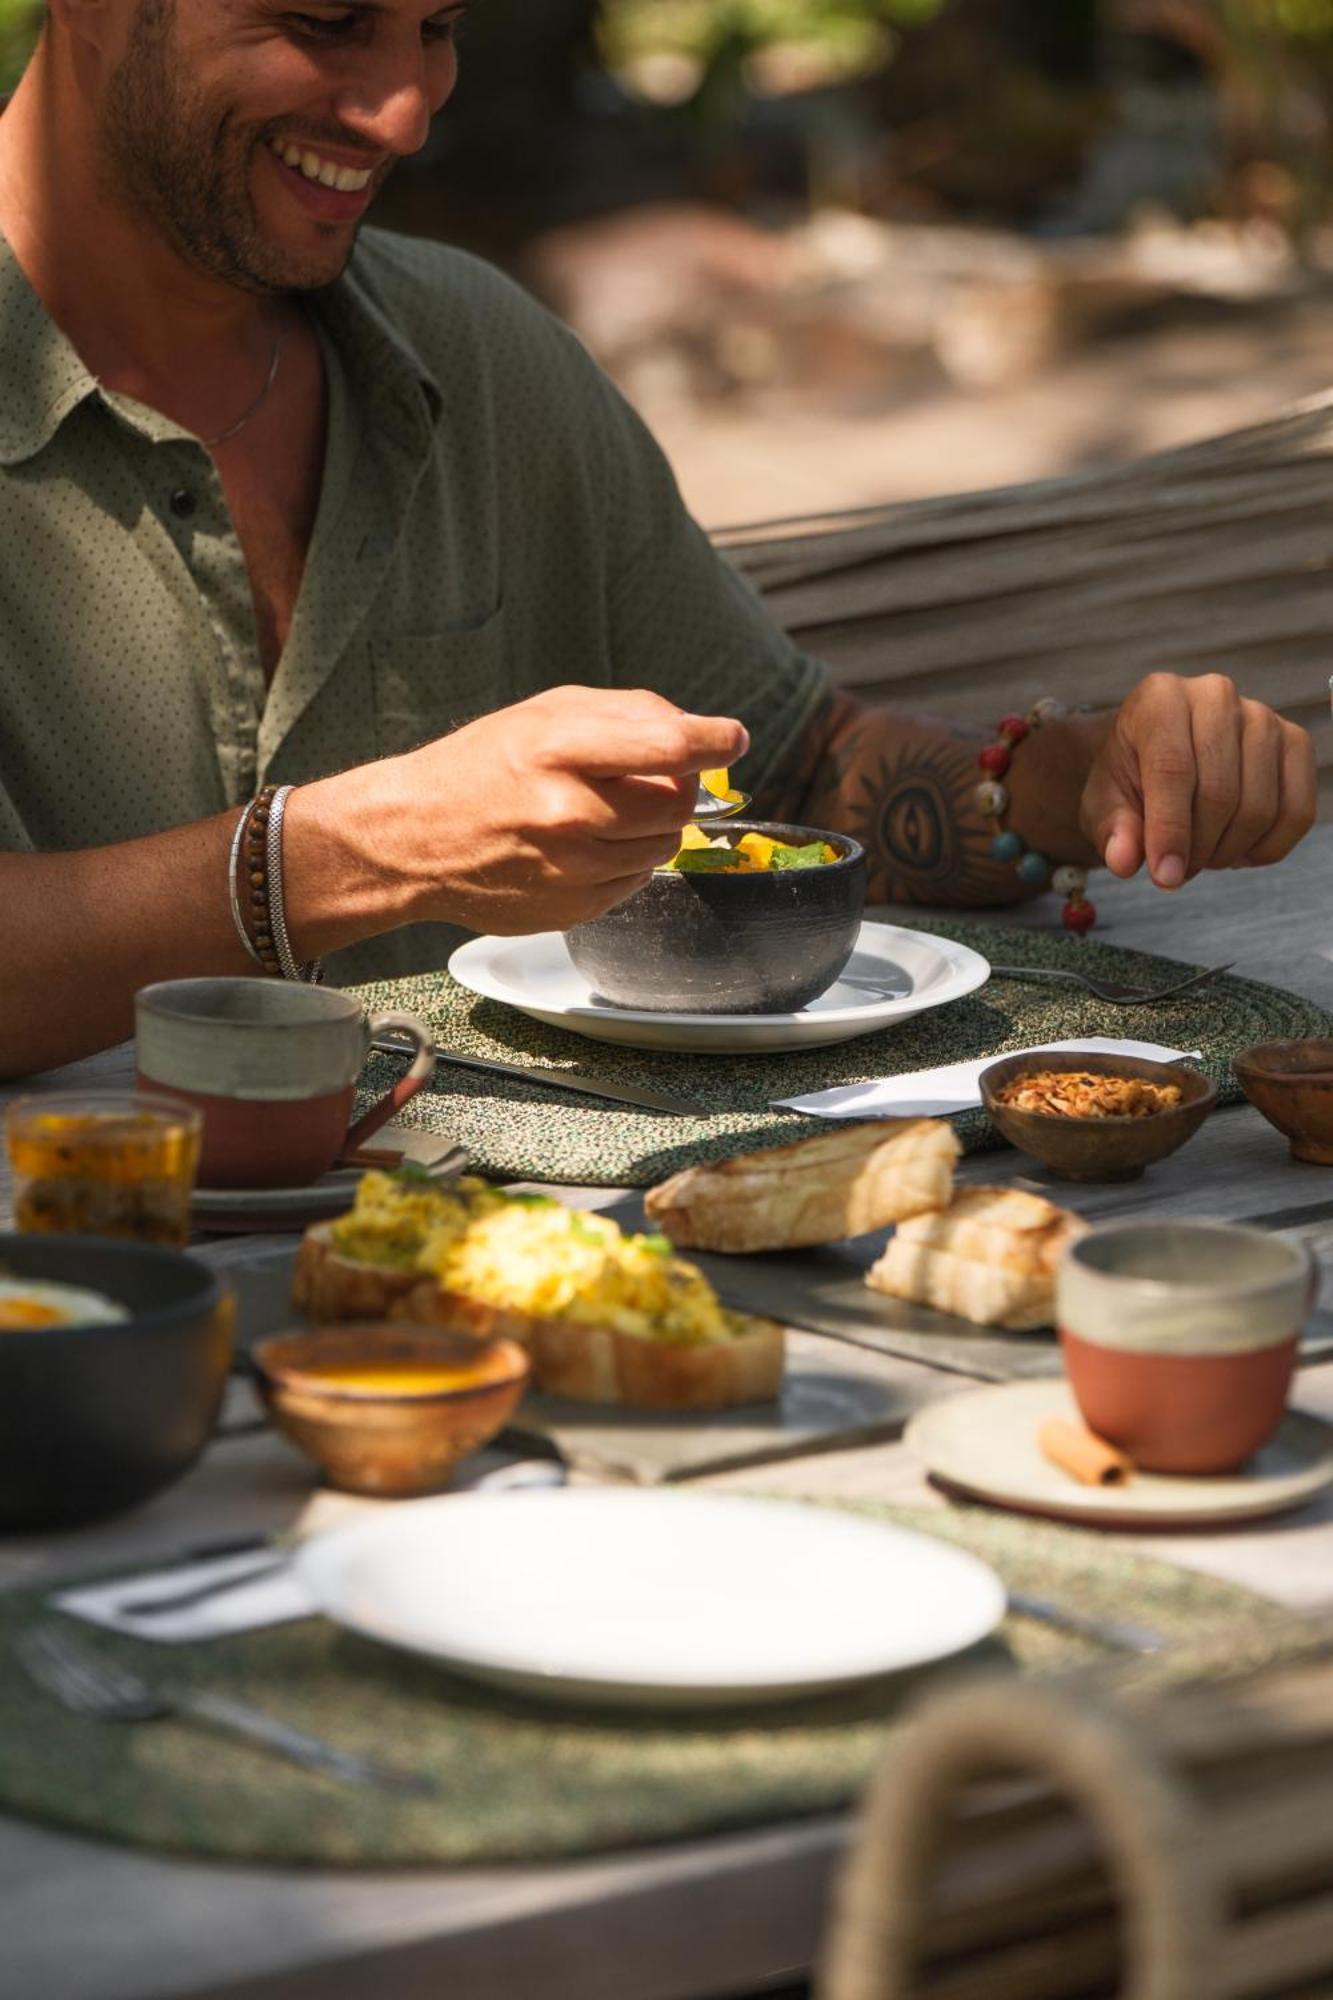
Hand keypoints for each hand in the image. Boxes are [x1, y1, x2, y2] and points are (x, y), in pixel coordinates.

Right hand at [384, 684, 748, 931]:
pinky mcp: (572, 911)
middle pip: (677, 803)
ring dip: (652, 827)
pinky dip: (626, 861)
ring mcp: (571, 870)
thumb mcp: (544, 713)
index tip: (731, 738)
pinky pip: (636, 882)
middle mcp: (568, 813)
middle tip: (645, 777)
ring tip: (604, 811)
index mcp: (558, 751)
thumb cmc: (482, 767)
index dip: (713, 740)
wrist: (413, 839)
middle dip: (676, 786)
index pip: (668, 747)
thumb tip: (701, 731)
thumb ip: (626, 714)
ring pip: (665, 847)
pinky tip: (583, 846)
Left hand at [1079, 674, 1315, 888]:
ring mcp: (1262, 716)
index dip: (1170, 832)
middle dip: (1198, 849)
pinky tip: (1237, 848)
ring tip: (1202, 854)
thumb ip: (1113, 831)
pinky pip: (1296, 813)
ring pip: (1259, 808)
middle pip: (1220, 794)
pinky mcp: (1295, 743)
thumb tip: (1125, 861)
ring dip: (1229, 851)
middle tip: (1178, 870)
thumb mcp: (1105, 803)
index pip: (1173, 771)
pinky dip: (1267, 848)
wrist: (1163, 754)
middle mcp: (1216, 696)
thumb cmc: (1131, 776)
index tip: (1165, 877)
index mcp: (1160, 699)